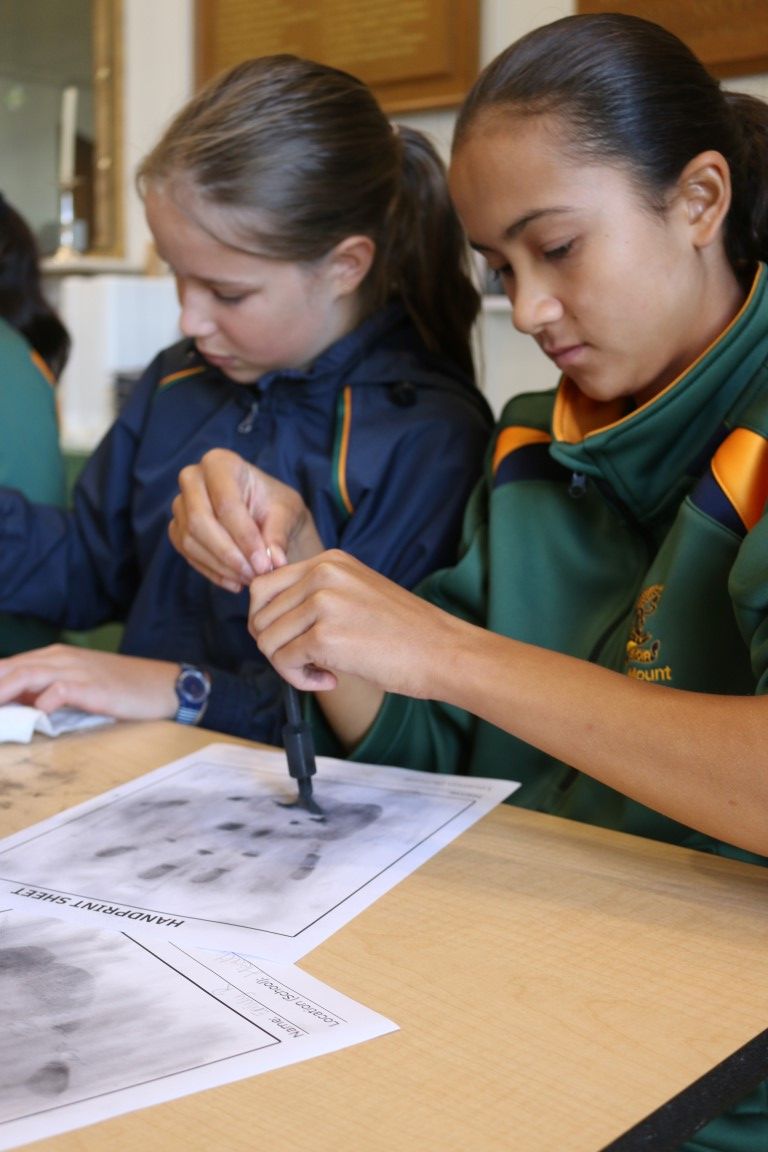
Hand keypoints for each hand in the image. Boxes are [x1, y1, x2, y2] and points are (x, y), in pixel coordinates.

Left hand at [0, 645, 178, 720]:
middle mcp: (61, 658)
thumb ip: (46, 690)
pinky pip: (59, 691)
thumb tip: (16, 704)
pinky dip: (43, 702)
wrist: (163, 684)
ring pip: (27, 676)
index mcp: (54, 656)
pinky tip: (36, 714)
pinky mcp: (93, 687)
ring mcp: (76, 671)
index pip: (8, 666)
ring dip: (3, 693)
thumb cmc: (122, 687)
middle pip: (10, 669)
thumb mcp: (79, 684)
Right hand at [169, 448, 322, 591]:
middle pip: (199, 522)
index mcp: (220, 463)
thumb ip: (279, 533)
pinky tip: (236, 582)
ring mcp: (180, 505)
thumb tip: (274, 560)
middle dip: (229, 555)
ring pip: (190, 541)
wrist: (264, 514)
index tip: (265, 564)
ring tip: (250, 579)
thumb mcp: (287, 512)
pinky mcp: (177, 529)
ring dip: (222, 567)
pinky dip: (213, 573)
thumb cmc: (275, 506)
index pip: (226, 503)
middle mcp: (192, 478)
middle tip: (256, 575)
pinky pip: (188, 555)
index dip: (245, 537)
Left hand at [248, 549, 461, 697]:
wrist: (444, 651)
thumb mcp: (356, 595)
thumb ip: (315, 597)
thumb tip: (267, 623)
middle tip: (306, 662)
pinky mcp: (325, 636)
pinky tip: (330, 680)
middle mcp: (322, 574)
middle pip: (259, 615)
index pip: (263, 586)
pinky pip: (284, 663)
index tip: (293, 641)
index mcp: (329, 561)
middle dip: (275, 646)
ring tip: (321, 672)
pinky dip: (299, 680)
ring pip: (267, 641)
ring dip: (287, 666)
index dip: (268, 621)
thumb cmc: (405, 633)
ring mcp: (323, 603)